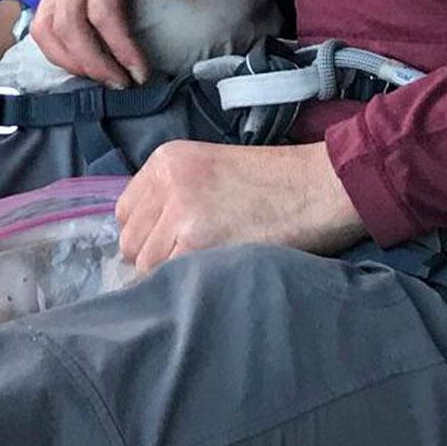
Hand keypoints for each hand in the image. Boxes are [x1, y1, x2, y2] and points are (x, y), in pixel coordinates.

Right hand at [34, 0, 200, 82]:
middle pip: (68, 24)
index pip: (102, 8)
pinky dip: (58, 51)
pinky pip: (44, 25)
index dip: (119, 46)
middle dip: (94, 62)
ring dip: (71, 61)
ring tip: (103, 79)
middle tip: (123, 85)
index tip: (141, 73)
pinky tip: (84, 65)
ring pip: (47, 28)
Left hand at [115, 141, 364, 268]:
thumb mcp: (211, 171)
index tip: (169, 245)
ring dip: (169, 275)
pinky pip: (169, 277)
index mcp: (166, 160)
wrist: (322, 185)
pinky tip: (210, 279)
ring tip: (205, 270)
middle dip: (153, 257)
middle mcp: (167, 181)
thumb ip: (174, 196)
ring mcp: (180, 210)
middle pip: (130, 240)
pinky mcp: (199, 239)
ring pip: (145, 264)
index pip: (125, 213)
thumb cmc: (276, 183)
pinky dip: (185, 285)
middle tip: (190, 263)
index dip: (146, 235)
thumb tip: (146, 241)